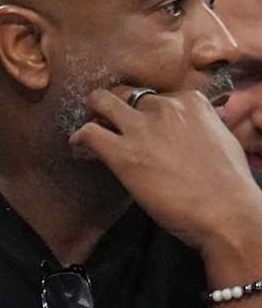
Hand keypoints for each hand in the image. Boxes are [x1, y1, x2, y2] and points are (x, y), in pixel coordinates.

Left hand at [69, 86, 261, 253]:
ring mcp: (142, 129)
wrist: (226, 212)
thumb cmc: (228, 184)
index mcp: (191, 102)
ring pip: (101, 102)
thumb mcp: (220, 139)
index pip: (156, 96)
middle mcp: (164, 108)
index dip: (144, 112)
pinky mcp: (123, 153)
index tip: (141, 125)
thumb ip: (200, 126)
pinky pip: (88, 132)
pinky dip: (80, 138)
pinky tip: (80, 147)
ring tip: (93, 131)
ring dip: (94, 114)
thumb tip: (190, 129)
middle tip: (111, 125)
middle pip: (126, 95)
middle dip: (116, 108)